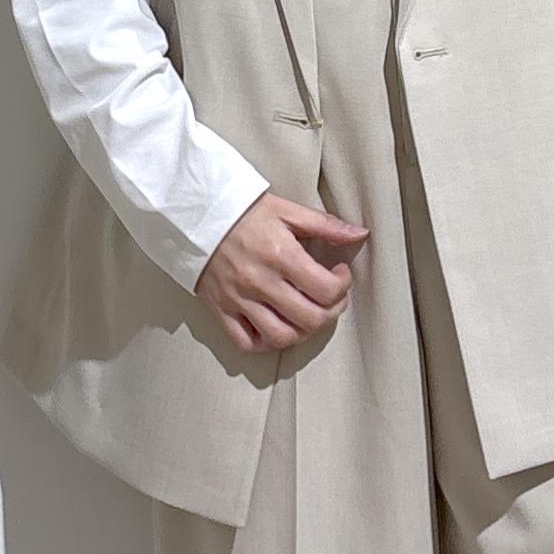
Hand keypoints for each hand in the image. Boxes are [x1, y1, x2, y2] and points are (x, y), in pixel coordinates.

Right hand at [196, 192, 369, 352]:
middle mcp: (260, 281)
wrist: (194, 212)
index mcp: (280, 254)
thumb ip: (325, 225)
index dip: (342, 286)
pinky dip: (265, 343)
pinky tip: (275, 327)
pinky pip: (246, 342)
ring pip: (281, 337)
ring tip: (305, 315)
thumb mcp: (286, 210)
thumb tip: (359, 234)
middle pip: (310, 319)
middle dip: (330, 312)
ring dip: (301, 332)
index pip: (326, 290)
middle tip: (329, 299)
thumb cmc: (242, 210)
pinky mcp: (221, 310)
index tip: (339, 275)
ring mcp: (239, 299)